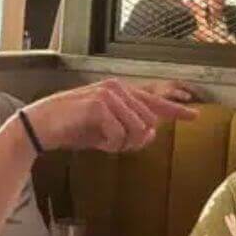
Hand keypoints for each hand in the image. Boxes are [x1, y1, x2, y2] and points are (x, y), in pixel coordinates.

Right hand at [26, 79, 195, 153]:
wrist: (41, 127)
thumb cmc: (73, 129)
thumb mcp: (106, 133)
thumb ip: (130, 131)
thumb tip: (152, 134)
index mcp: (120, 92)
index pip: (153, 102)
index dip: (175, 110)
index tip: (195, 114)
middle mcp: (117, 88)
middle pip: (148, 123)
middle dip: (135, 142)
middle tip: (113, 146)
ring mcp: (108, 94)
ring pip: (137, 129)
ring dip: (122, 144)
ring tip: (103, 142)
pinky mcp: (98, 104)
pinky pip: (119, 134)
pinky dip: (110, 144)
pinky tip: (97, 141)